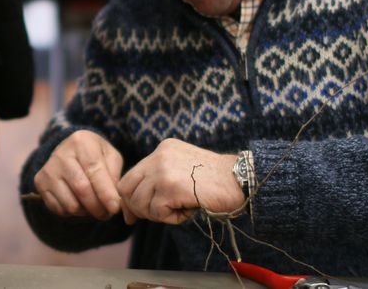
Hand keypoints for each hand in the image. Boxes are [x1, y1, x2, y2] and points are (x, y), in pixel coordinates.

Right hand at [33, 130, 126, 219]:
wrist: (69, 151)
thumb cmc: (94, 155)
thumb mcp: (110, 156)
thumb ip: (114, 176)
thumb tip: (113, 201)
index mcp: (80, 141)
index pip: (94, 171)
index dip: (106, 193)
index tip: (115, 208)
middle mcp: (61, 154)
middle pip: (81, 189)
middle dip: (98, 207)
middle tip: (107, 213)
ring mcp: (48, 169)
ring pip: (70, 204)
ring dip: (86, 212)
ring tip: (93, 205)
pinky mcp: (40, 183)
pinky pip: (59, 209)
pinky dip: (72, 213)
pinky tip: (78, 202)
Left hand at [117, 139, 243, 224]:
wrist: (240, 180)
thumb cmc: (215, 181)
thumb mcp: (182, 170)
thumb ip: (160, 179)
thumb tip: (133, 206)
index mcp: (162, 150)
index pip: (130, 176)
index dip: (129, 197)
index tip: (133, 214)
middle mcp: (159, 156)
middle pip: (127, 189)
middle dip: (138, 208)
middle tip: (158, 215)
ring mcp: (163, 171)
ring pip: (140, 202)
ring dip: (158, 214)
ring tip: (180, 209)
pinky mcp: (170, 187)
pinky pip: (156, 212)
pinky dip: (171, 218)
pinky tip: (188, 210)